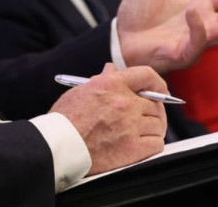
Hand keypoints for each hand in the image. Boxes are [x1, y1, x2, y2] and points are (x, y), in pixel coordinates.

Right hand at [49, 64, 166, 174]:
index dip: (157, 83)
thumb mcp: (82, 90)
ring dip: (154, 128)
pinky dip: (154, 144)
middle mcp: (124, 103)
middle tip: (149, 116)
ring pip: (158, 124)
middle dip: (154, 110)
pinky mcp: (132, 149)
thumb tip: (112, 69)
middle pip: (155, 104)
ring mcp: (130, 126)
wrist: (59, 145)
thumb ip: (103, 79)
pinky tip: (145, 144)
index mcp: (112, 84)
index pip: (146, 75)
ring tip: (145, 131)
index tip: (159, 91)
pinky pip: (156, 144)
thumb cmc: (65, 119)